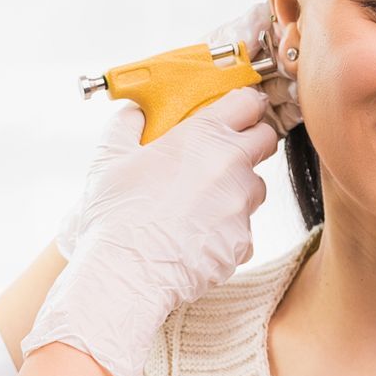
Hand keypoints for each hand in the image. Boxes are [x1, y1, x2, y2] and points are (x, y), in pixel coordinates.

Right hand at [53, 6, 298, 261]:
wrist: (127, 272)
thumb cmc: (116, 215)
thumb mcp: (109, 159)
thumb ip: (126, 126)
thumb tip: (135, 113)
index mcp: (202, 136)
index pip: (247, 102)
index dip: (245, 106)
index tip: (239, 113)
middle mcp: (230, 165)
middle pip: (265, 140)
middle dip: (251, 144)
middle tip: (223, 156)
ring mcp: (241, 205)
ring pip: (254, 189)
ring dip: (236, 192)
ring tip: (199, 207)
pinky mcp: (243, 242)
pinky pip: (242, 232)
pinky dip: (225, 234)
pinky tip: (195, 240)